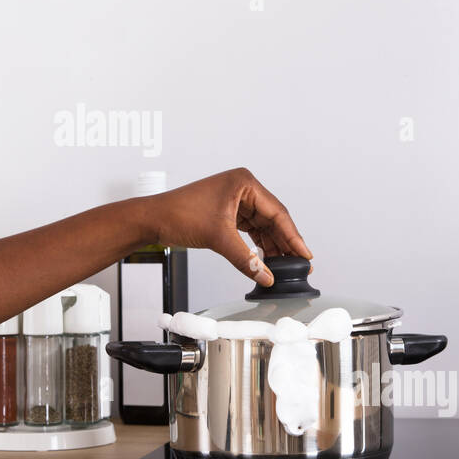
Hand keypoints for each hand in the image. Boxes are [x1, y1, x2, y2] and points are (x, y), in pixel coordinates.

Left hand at [144, 168, 312, 286]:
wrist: (153, 219)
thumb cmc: (178, 215)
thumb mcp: (218, 238)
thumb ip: (245, 259)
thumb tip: (266, 276)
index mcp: (244, 183)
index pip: (277, 212)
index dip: (293, 236)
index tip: (305, 254)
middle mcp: (242, 188)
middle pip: (272, 219)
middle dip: (284, 243)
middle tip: (300, 264)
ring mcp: (235, 199)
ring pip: (262, 226)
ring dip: (272, 245)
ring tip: (285, 266)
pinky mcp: (228, 211)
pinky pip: (250, 229)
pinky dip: (258, 244)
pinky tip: (266, 259)